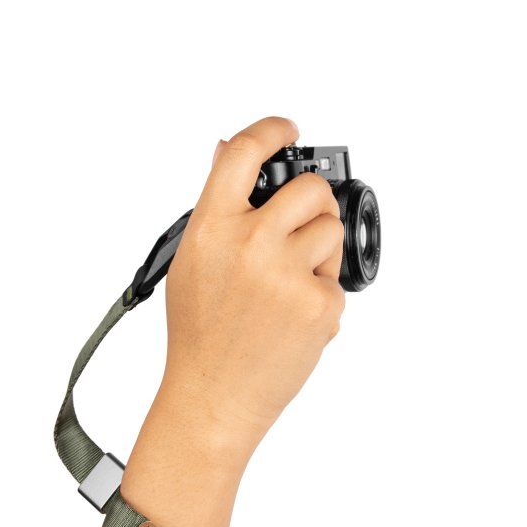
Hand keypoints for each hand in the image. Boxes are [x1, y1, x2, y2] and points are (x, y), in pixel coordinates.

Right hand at [159, 116, 345, 468]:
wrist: (212, 398)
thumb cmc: (198, 336)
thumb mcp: (190, 262)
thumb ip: (215, 209)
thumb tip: (226, 155)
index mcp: (212, 228)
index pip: (244, 153)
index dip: (271, 130)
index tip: (287, 129)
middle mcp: (251, 243)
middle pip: (310, 189)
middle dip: (312, 202)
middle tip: (301, 224)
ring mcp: (288, 274)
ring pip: (330, 230)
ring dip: (319, 249)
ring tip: (288, 283)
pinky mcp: (319, 305)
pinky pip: (336, 278)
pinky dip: (320, 294)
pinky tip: (292, 318)